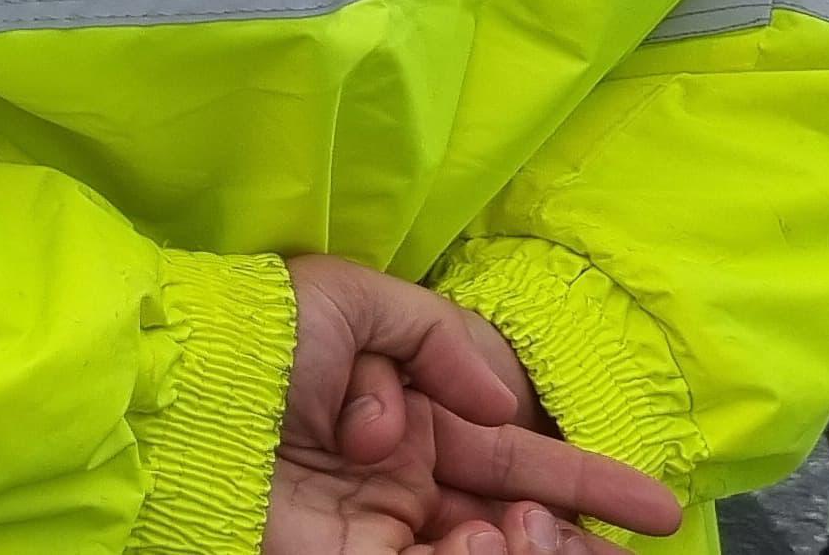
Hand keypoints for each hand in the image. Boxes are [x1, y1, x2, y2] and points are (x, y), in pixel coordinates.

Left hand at [268, 257, 681, 554]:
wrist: (176, 391)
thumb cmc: (256, 333)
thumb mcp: (353, 299)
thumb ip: (439, 338)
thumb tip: (501, 402)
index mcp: (410, 413)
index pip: (512, 454)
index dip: (584, 481)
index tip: (651, 510)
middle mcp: (402, 477)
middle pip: (512, 520)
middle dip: (565, 534)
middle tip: (591, 537)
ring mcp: (377, 527)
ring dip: (520, 549)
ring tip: (509, 530)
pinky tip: (472, 542)